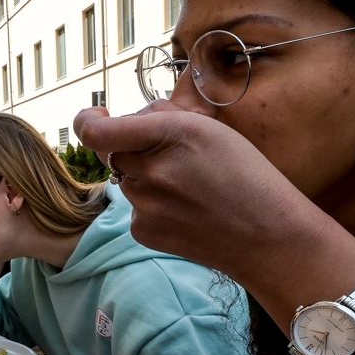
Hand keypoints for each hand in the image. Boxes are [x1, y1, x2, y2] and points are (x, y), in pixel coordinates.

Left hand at [73, 102, 314, 280]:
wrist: (267, 237)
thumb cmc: (246, 176)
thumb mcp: (210, 129)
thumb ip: (161, 118)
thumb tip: (129, 120)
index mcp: (169, 136)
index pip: (96, 132)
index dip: (87, 121)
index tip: (97, 117)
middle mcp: (150, 173)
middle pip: (114, 152)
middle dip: (134, 147)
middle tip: (174, 155)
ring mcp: (144, 206)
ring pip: (128, 179)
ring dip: (147, 176)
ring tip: (190, 186)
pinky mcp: (143, 232)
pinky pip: (135, 208)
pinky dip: (153, 204)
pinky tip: (186, 209)